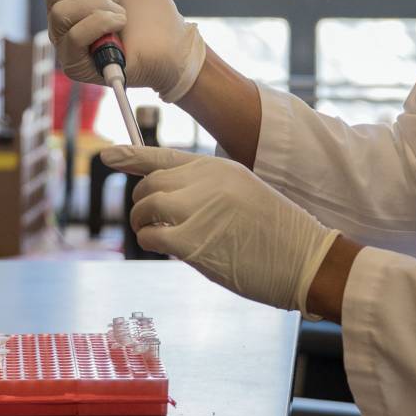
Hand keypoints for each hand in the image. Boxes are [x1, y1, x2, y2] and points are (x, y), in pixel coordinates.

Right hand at [39, 0, 207, 101]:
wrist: (175, 45)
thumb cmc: (151, 14)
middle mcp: (61, 22)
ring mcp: (67, 45)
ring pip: (60, 11)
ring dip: (99, 5)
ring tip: (121, 13)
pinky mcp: (77, 65)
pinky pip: (75, 36)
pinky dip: (102, 22)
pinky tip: (120, 25)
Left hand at [101, 146, 338, 314]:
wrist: (308, 260)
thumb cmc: (279, 236)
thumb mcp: (246, 195)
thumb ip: (207, 191)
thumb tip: (165, 201)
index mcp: (220, 168)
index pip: (165, 156)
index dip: (131, 155)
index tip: (108, 155)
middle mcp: (208, 182)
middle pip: (151, 183)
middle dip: (143, 202)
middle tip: (151, 221)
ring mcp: (200, 209)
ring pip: (147, 206)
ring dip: (143, 223)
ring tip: (156, 235)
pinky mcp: (194, 242)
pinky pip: (152, 235)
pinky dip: (149, 241)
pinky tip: (163, 247)